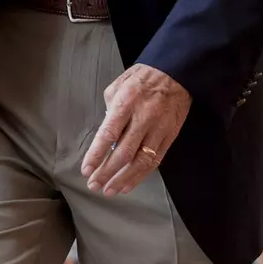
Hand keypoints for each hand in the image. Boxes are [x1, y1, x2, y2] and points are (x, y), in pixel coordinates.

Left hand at [81, 64, 190, 196]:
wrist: (175, 73)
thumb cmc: (141, 78)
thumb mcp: (117, 86)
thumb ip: (109, 110)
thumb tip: (105, 135)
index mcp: (126, 103)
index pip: (108, 134)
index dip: (96, 154)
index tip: (86, 169)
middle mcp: (143, 118)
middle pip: (123, 152)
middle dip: (107, 172)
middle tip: (94, 185)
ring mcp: (158, 129)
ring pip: (140, 161)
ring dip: (123, 179)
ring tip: (109, 190)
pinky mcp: (170, 136)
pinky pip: (155, 161)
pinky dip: (141, 175)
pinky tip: (128, 184)